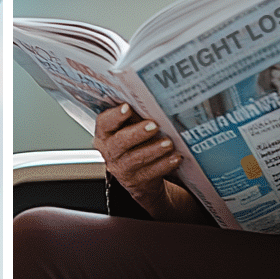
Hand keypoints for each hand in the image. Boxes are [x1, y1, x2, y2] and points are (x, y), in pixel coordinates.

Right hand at [93, 103, 184, 219]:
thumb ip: (134, 117)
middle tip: (154, 125)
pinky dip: (164, 165)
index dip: (114, 116)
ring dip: (154, 150)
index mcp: (105, 134)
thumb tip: (150, 98)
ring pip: (135, 159)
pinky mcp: (135, 181)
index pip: (104, 122)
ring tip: (168, 143)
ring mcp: (121, 167)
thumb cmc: (135, 144)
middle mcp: (109, 151)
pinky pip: (150, 173)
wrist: (138, 175)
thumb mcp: (129, 128)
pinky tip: (175, 157)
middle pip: (120, 142)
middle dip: (137, 133)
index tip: (127, 107)